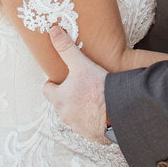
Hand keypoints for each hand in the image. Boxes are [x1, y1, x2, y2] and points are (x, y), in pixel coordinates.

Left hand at [42, 26, 109, 142]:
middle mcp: (65, 116)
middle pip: (61, 102)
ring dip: (80, 108)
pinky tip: (103, 111)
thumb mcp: (81, 65)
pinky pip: (89, 126)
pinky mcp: (93, 135)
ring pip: (74, 115)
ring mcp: (78, 127)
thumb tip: (53, 31)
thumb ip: (66, 48)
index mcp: (59, 99)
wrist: (120, 113)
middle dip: (68, 94)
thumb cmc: (98, 89)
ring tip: (93, 97)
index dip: (55, 82)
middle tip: (81, 85)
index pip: (47, 89)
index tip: (64, 76)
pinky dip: (93, 119)